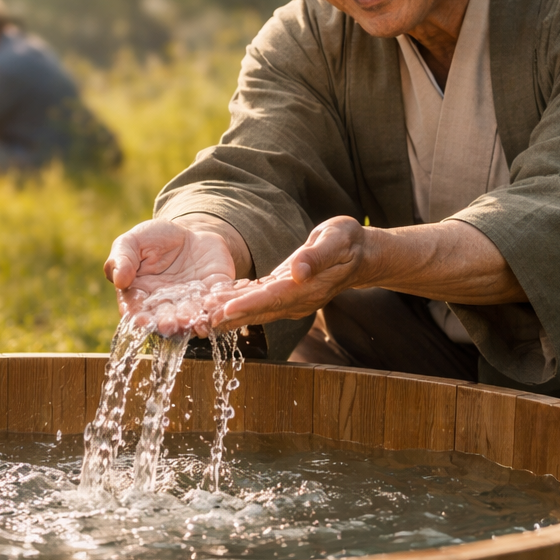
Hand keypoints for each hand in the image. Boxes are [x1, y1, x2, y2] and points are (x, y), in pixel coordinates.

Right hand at [104, 219, 236, 335]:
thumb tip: (118, 279)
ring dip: (193, 320)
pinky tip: (216, 307)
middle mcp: (166, 306)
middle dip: (168, 323)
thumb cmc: (155, 238)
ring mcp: (191, 303)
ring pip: (192, 316)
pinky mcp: (214, 294)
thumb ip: (122, 258)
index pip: (137, 312)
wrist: (191, 233)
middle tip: (170, 325)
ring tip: (194, 321)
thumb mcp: (133, 241)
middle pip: (165, 319)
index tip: (141, 321)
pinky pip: (217, 302)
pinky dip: (217, 306)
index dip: (139, 318)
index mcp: (141, 296)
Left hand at [209, 216, 374, 329]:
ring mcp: (291, 302)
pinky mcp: (284, 296)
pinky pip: (258, 303)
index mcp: (308, 288)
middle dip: (229, 316)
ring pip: (256, 311)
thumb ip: (316, 256)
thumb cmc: (348, 242)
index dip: (248, 306)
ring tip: (201, 315)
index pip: (273, 299)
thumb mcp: (336, 239)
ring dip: (228, 314)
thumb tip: (298, 271)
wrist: (359, 254)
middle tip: (200, 320)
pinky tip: (217, 302)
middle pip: (259, 311)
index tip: (224, 310)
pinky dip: (238, 304)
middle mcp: (297, 301)